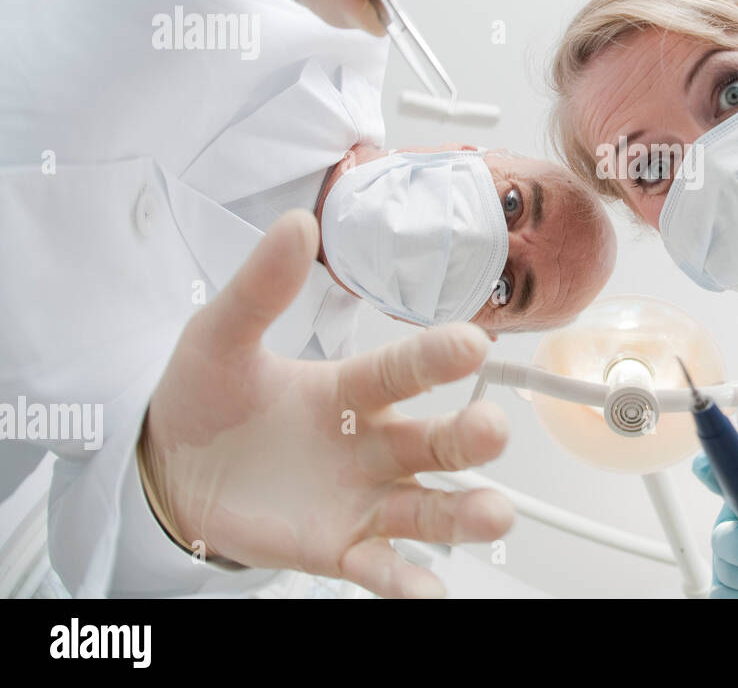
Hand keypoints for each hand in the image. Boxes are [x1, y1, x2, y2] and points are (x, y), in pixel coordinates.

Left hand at [139, 210, 511, 597]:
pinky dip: (410, 582)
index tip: (472, 343)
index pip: (405, 369)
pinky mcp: (341, 547)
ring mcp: (362, 498)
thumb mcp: (220, 336)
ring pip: (428, 506)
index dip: (438, 356)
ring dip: (465, 510)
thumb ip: (260, 288)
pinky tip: (429, 591)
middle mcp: (373, 442)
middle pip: (436, 440)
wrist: (167, 474)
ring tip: (493, 515)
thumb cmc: (204, 400)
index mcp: (353, 387)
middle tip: (491, 430)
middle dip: (471, 436)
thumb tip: (296, 224)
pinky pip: (384, 567)